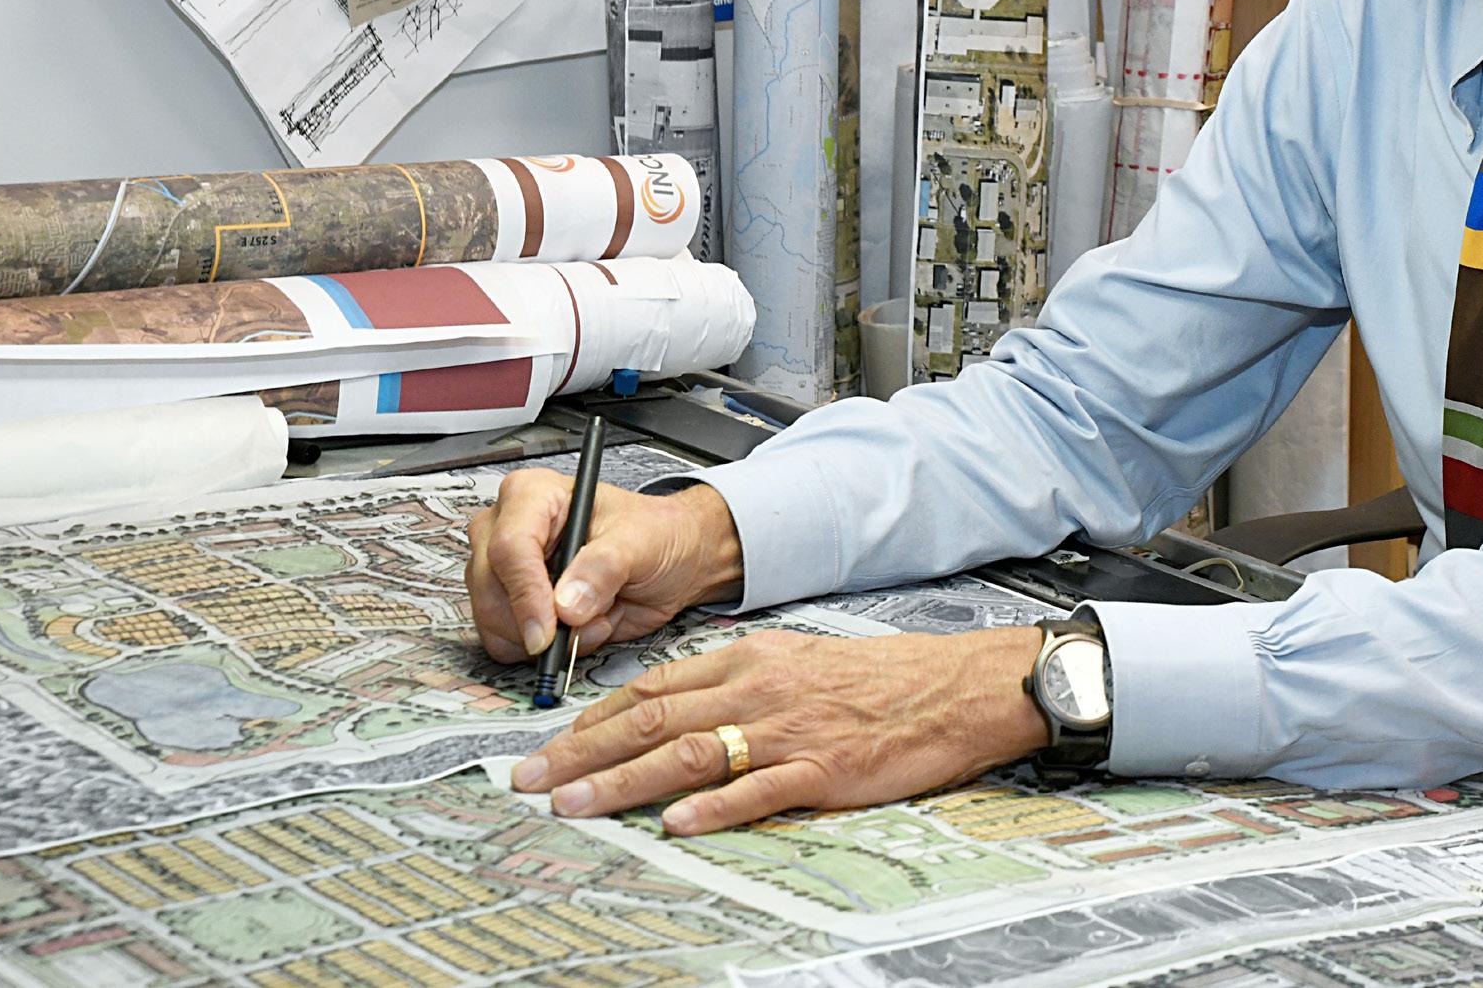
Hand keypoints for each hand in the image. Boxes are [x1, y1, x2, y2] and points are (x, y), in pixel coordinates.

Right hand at [465, 471, 744, 663]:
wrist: (671, 560)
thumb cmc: (656, 535)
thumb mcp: (641, 542)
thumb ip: (604, 567)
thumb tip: (565, 605)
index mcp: (533, 495)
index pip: (510, 547)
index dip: (525, 593)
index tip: (548, 630)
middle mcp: (507, 529)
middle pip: (490, 589)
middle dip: (537, 621)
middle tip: (588, 623)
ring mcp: (504, 571)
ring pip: (494, 622)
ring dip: (548, 637)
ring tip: (596, 616)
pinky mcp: (510, 606)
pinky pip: (506, 644)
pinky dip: (545, 650)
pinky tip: (580, 628)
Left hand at [510, 626, 1051, 832]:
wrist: (953, 687)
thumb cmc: (880, 679)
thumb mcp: (798, 660)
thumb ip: (736, 682)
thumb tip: (675, 710)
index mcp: (751, 659)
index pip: (653, 687)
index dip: (593, 718)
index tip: (549, 743)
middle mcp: (760, 689)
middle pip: (653, 720)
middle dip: (582, 753)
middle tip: (530, 780)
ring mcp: (789, 730)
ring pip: (689, 753)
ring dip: (623, 781)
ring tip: (575, 804)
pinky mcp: (823, 768)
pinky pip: (757, 790)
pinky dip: (712, 807)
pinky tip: (675, 823)